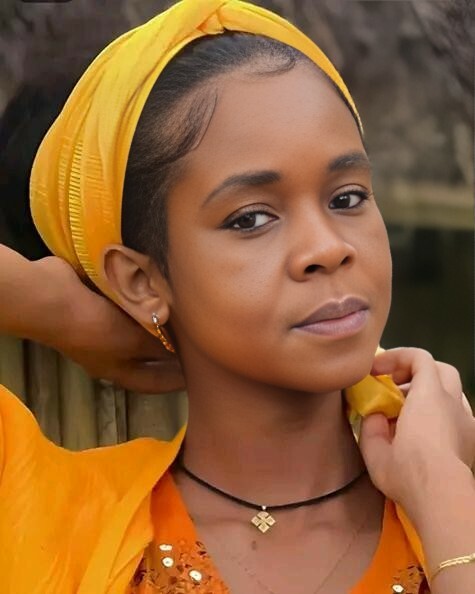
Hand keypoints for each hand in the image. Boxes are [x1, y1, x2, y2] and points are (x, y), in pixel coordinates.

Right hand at [34, 257, 184, 392]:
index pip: (152, 381)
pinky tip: (161, 293)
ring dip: (157, 321)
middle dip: (169, 349)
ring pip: (138, 327)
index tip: (196, 378)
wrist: (54, 299)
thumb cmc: (96, 329)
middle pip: (146, 354)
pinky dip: (145, 301)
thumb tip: (183, 352)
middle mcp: (111, 350)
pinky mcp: (101, 302)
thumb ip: (161, 347)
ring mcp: (104, 326)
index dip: (173, 382)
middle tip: (196, 341)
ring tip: (184, 315)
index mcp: (117, 369)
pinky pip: (129, 305)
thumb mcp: (134, 342)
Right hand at [358, 348, 474, 516]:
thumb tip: (376, 416)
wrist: (442, 500)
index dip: (396, 357)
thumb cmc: (407, 470)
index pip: (419, 358)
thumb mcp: (373, 449)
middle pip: (440, 369)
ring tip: (407, 410)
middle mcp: (452, 403)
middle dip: (415, 370)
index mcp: (429, 396)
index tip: (374, 371)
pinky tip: (424, 431)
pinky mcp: (472, 442)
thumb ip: (371, 425)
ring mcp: (467, 422)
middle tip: (393, 384)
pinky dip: (440, 413)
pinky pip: (457, 415)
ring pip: (452, 392)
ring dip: (429, 392)